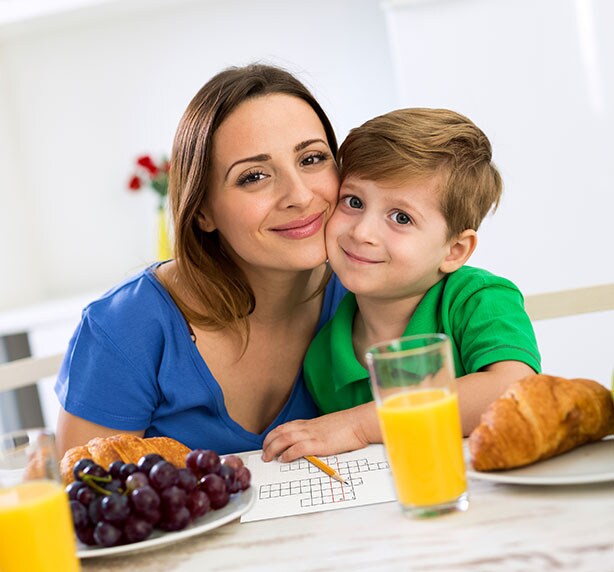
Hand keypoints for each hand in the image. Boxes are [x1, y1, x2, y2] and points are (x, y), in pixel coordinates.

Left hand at [261, 402, 380, 461]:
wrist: (361, 422)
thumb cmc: (349, 426)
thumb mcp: (329, 428)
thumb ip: (319, 434)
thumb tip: (313, 445)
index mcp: (310, 423)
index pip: (286, 426)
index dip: (274, 434)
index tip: (268, 442)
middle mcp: (308, 427)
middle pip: (281, 431)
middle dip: (269, 442)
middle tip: (264, 453)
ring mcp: (313, 434)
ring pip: (285, 438)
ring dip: (273, 448)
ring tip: (268, 457)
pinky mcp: (319, 443)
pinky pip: (298, 447)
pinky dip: (288, 454)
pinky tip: (284, 459)